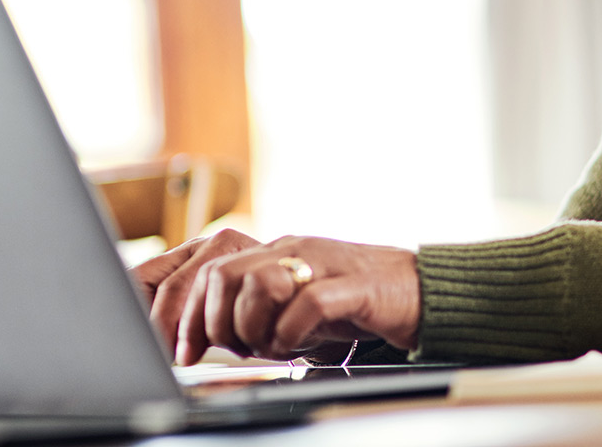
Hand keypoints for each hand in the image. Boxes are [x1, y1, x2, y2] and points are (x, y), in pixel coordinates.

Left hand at [131, 229, 420, 363]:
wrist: (419, 290)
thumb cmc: (353, 301)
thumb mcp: (293, 303)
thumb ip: (254, 309)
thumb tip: (204, 335)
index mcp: (273, 252)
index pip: (207, 270)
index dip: (185, 313)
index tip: (182, 351)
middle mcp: (292, 250)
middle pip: (222, 275)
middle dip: (214, 323)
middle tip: (231, 351)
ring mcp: (322, 264)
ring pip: (258, 285)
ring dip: (254, 328)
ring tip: (271, 347)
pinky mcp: (353, 286)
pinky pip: (307, 304)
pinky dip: (292, 333)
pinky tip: (299, 346)